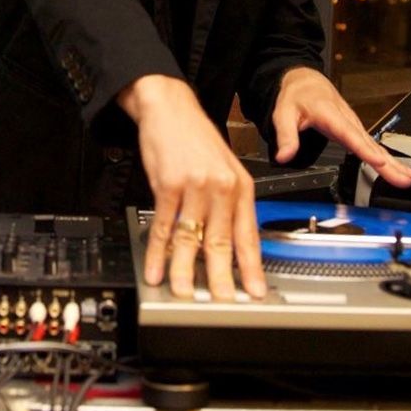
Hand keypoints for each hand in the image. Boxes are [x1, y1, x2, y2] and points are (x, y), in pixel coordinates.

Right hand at [119, 75, 265, 299]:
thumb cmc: (195, 139)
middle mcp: (221, 188)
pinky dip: (157, 252)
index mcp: (241, 187)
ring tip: (184, 294)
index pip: (248, 235)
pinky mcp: (168, 185)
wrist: (170, 108)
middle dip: (220, 279)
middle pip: (221, 243)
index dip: (252, 267)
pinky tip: (155, 269)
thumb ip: (228, 204)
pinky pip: (163, 227)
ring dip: (184, 271)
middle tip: (221, 302)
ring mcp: (195, 187)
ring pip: (190, 239)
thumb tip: (230, 243)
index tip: (255, 291)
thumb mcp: (224, 169)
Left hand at [272, 67, 410, 187]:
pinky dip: (389, 160)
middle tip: (406, 179)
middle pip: (371, 145)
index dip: (365, 148)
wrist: (306, 82)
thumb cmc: (296, 97)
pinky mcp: (357, 131)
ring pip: (377, 147)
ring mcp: (355, 126)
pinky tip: (401, 171)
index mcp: (330, 115)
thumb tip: (284, 156)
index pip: (350, 134)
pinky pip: (374, 147)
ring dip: (395, 163)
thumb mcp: (282, 114)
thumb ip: (285, 136)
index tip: (378, 161)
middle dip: (389, 163)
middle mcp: (348, 121)